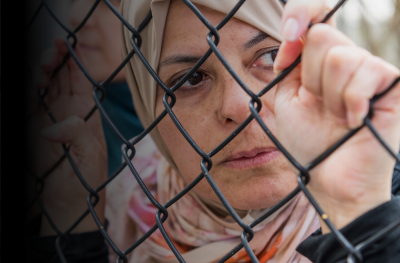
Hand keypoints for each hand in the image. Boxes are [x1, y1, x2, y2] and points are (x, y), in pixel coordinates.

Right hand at [26, 38, 106, 235]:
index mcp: (87, 112)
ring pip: (44, 86)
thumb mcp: (90, 155)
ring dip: (41, 73)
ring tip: (41, 72)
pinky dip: (30, 94)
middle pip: (60, 76)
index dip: (74, 59)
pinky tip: (32, 89)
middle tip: (50, 56)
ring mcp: (50, 117)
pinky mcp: (35, 127)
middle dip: (54, 60)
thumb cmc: (88, 178)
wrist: (70, 201)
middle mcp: (69, 111)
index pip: (80, 79)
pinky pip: (31, 103)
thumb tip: (49, 128)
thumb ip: (76, 135)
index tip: (66, 43)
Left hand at [274, 0, 399, 232]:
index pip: (316, 17)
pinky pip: (368, 72)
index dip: (302, 11)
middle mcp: (348, 60)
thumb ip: (290, 65)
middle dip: (310, 79)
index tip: (287, 31)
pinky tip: (355, 121)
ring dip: (330, 96)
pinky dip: (351, 103)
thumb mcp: (287, 99)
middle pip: (321, 36)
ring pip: (339, 56)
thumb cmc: (309, 142)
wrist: (329, 177)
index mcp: (321, 62)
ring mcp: (371, 71)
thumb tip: (296, 34)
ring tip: (338, 117)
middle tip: (320, 106)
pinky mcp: (392, 86)